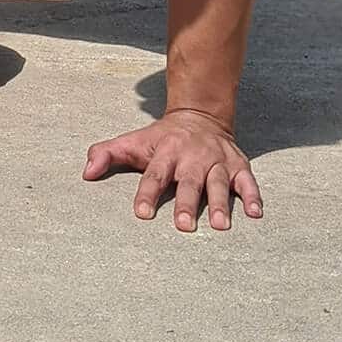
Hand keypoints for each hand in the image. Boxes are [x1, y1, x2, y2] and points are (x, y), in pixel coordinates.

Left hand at [82, 108, 262, 230]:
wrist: (199, 115)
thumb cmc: (160, 139)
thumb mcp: (133, 142)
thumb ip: (106, 154)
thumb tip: (85, 172)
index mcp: (165, 152)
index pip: (154, 174)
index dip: (147, 193)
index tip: (142, 214)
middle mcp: (192, 156)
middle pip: (188, 181)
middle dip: (186, 203)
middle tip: (184, 226)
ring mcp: (216, 161)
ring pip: (218, 183)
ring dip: (220, 204)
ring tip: (220, 226)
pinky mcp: (237, 165)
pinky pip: (247, 181)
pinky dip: (253, 196)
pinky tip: (256, 213)